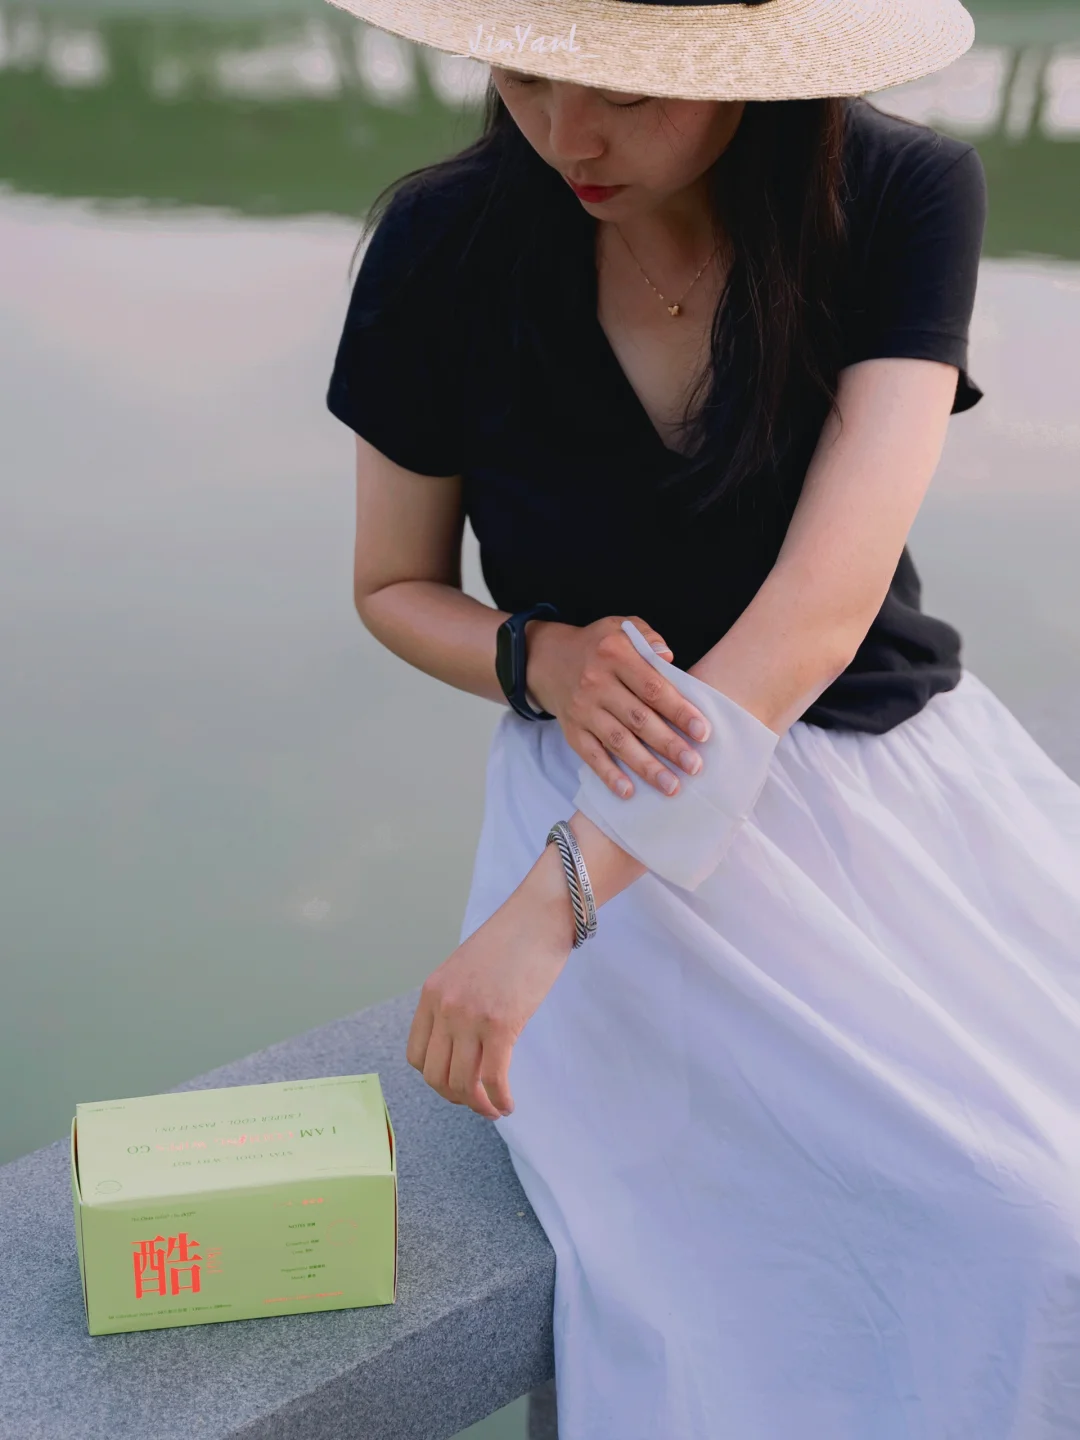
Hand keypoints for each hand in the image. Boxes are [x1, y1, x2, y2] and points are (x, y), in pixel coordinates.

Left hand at [405, 842, 576, 1117]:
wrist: (538, 916)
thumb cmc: (511, 940)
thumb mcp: (467, 969)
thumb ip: (458, 1000)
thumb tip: (465, 1039)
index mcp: (432, 993)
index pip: (416, 1055)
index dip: (435, 1077)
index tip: (456, 1081)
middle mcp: (444, 1007)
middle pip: (436, 1075)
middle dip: (455, 1097)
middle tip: (478, 1101)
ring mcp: (470, 1017)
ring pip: (462, 1083)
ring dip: (478, 1105)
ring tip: (495, 1108)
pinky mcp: (501, 1024)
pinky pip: (492, 1079)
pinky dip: (499, 1100)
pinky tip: (509, 1104)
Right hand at [524, 615, 711, 799]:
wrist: (547, 660)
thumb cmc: (598, 646)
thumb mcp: (621, 627)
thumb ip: (648, 637)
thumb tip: (668, 658)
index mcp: (615, 655)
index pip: (652, 687)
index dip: (679, 711)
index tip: (703, 732)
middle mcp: (596, 683)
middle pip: (638, 719)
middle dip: (669, 745)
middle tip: (694, 766)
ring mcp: (582, 709)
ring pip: (618, 742)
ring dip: (646, 767)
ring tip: (672, 786)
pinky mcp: (572, 730)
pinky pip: (591, 755)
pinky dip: (609, 775)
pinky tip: (628, 791)